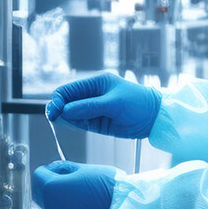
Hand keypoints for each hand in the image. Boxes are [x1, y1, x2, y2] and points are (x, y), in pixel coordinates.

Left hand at [32, 161, 119, 208]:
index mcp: (51, 188)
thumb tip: (52, 169)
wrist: (119, 205)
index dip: (49, 169)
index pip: (38, 174)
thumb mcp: (80, 168)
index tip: (60, 169)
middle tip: (68, 178)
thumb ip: (61, 168)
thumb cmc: (103, 184)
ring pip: (46, 202)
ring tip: (75, 191)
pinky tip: (76, 201)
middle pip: (38, 190)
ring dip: (54, 195)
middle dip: (49, 182)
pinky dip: (61, 207)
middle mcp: (49, 205)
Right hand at [46, 73, 160, 138]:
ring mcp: (93, 109)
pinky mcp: (97, 122)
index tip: (54, 110)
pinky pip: (80, 122)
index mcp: (96, 83)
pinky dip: (73, 124)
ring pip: (72, 113)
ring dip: (65, 117)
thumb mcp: (113, 103)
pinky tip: (69, 124)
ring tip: (61, 121)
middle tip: (53, 118)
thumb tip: (66, 111)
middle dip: (59, 108)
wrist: (154, 118)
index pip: (69, 89)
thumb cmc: (137, 103)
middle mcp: (92, 95)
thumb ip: (88, 107)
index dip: (59, 99)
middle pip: (67, 101)